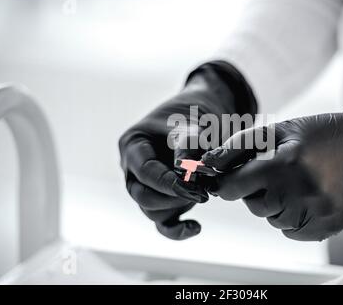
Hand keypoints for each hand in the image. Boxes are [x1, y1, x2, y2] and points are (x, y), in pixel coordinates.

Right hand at [119, 61, 256, 239]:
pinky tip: (196, 227)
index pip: (144, 172)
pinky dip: (177, 229)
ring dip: (179, 207)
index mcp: (134, 145)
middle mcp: (135, 168)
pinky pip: (163, 223)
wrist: (209, 112)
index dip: (167, 183)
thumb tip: (185, 177)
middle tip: (203, 192)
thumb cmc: (197, 114)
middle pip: (143, 196)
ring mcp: (149, 186)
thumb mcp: (193, 124)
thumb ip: (188, 147)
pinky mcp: (165, 199)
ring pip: (153, 211)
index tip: (195, 186)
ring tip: (207, 193)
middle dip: (173, 197)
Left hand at [203, 99, 342, 240]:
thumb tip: (209, 163)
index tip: (233, 180)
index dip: (230, 183)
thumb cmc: (321, 136)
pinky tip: (308, 197)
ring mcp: (313, 213)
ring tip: (298, 182)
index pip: (233, 188)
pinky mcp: (325, 227)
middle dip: (257, 191)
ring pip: (273, 219)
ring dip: (277, 204)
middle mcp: (296, 193)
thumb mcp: (278, 130)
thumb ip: (239, 146)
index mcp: (281, 164)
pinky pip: (292, 230)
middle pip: (253, 205)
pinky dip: (294, 217)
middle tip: (278, 172)